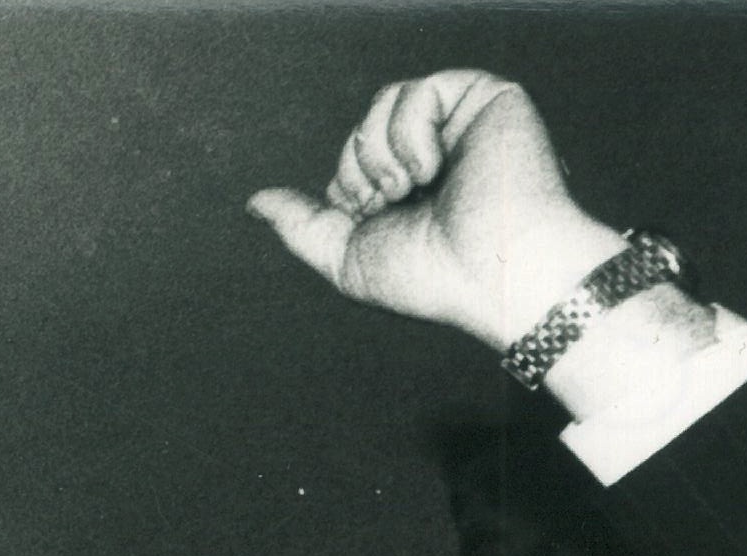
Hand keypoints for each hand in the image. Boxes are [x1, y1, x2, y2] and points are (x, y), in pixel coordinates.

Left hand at [247, 73, 621, 352]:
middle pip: (362, 128)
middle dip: (359, 169)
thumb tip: (255, 202)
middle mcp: (437, 151)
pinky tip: (436, 166)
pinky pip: (419, 90)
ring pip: (385, 102)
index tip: (373, 217)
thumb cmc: (430, 274)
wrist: (491, 273)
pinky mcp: (489, 99)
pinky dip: (411, 133)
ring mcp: (463, 124)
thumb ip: (300, 224)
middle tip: (392, 202)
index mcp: (410, 187)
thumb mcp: (346, 257)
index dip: (347, 186)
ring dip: (381, 152)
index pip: (351, 159)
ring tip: (412, 186)